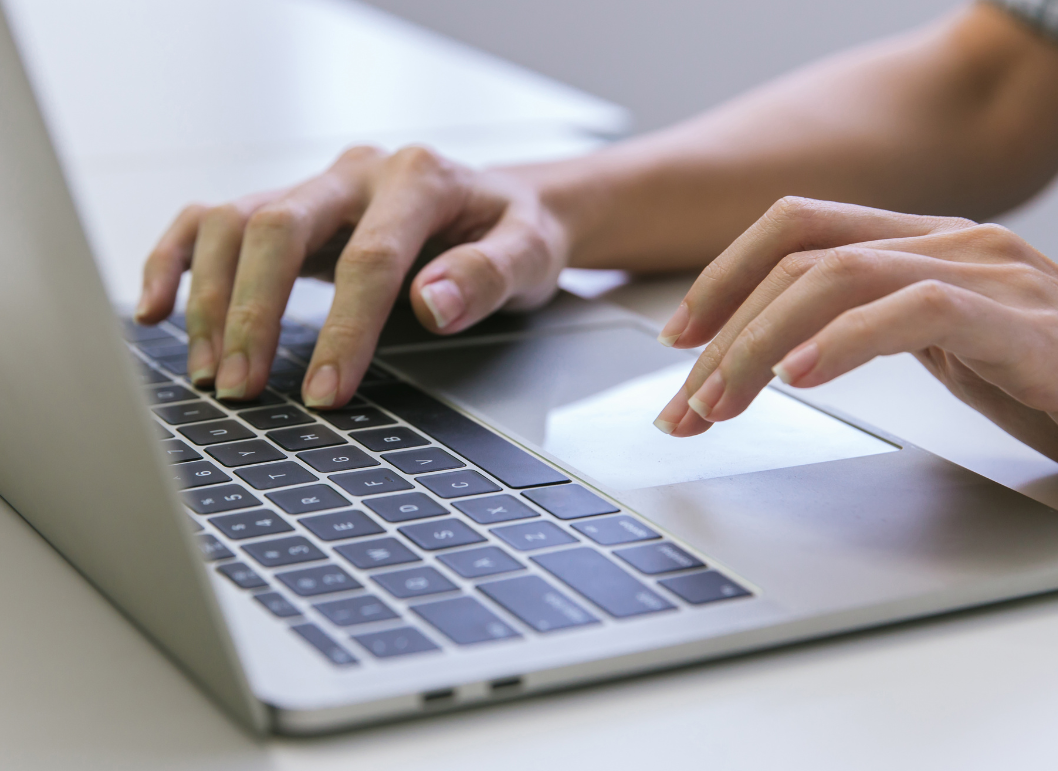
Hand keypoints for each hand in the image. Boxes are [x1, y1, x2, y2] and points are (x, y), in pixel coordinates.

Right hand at [135, 145, 568, 405]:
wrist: (500, 207)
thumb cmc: (515, 234)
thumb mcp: (531, 253)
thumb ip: (490, 274)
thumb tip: (432, 304)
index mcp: (420, 177)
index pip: (369, 256)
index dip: (344, 329)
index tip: (326, 393)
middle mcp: (357, 173)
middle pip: (278, 226)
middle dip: (256, 314)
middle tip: (244, 390)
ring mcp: (317, 186)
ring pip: (234, 221)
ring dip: (212, 300)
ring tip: (213, 374)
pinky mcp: (290, 207)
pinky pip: (213, 220)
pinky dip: (175, 260)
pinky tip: (156, 309)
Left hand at [653, 197, 1057, 460]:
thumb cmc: (1040, 377)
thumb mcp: (935, 345)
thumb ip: (866, 325)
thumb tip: (773, 349)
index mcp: (919, 241)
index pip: (797, 226)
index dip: (724, 274)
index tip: (678, 337)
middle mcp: (948, 241)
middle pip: (800, 258)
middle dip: (724, 332)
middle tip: (684, 403)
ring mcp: (987, 272)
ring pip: (839, 276)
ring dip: (760, 343)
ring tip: (721, 402)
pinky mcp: (1018, 320)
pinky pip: (914, 311)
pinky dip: (844, 342)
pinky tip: (799, 376)